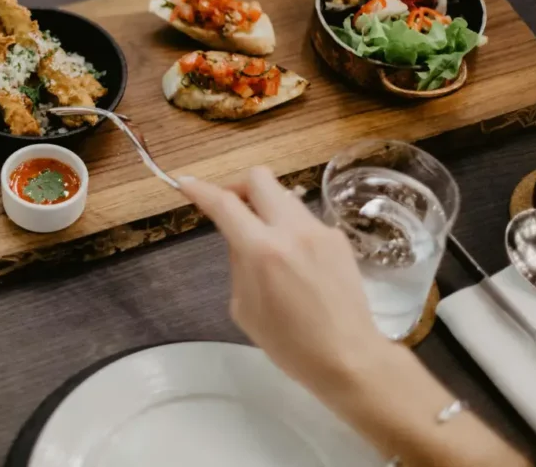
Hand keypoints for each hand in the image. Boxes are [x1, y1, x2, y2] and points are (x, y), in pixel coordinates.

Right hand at [178, 168, 390, 392]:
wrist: (349, 358)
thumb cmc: (290, 344)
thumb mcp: (244, 308)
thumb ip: (238, 263)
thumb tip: (239, 238)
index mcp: (262, 251)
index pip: (224, 204)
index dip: (201, 190)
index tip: (186, 184)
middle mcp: (292, 230)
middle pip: (259, 178)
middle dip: (237, 186)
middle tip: (229, 207)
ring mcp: (320, 231)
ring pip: (284, 196)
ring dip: (265, 207)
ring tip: (264, 241)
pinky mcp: (338, 239)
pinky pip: (304, 220)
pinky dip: (289, 228)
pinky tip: (294, 261)